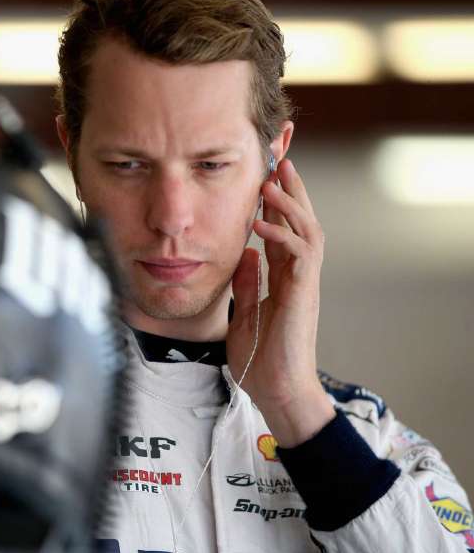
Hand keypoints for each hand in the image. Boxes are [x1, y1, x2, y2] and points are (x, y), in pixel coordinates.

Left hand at [226, 158, 333, 447]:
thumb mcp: (245, 314)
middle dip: (291, 191)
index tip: (266, 178)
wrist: (277, 391)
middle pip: (301, 223)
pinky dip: (281, 234)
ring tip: (274, 179)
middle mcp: (299, 277)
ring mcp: (305, 284)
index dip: (278, 205)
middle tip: (279, 161)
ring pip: (308, 231)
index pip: (284, 232)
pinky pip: (299, 255)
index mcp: (285, 280)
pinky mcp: (303, 295)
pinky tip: (260, 221)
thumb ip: (247, 284)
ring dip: (291, 203)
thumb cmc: (262, 359)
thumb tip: (246, 254)